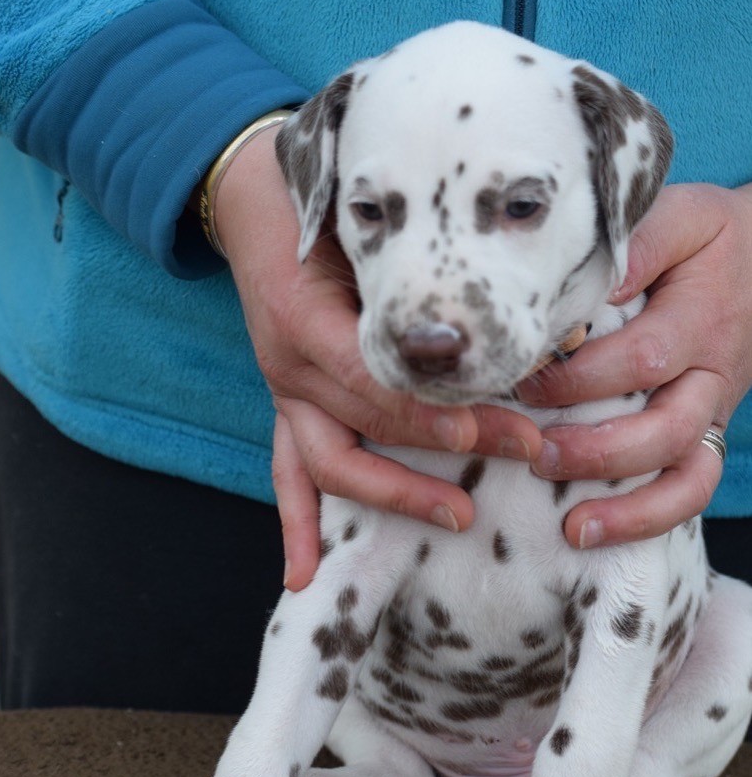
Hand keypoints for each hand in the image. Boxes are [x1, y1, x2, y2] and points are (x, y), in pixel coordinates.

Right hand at [213, 128, 541, 587]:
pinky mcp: (285, 406)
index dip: (435, 411)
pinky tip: (305, 575)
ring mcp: (284, 391)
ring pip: (331, 462)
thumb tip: (502, 304)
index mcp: (309, 316)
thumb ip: (414, 264)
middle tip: (524, 451)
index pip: (377, 379)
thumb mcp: (365, 221)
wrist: (253, 201)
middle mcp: (291, 363)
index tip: (500, 426)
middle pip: (371, 422)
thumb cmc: (323, 206)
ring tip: (457, 518)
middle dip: (447, 446)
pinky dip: (297, 524)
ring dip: (393, 496)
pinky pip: (286, 473)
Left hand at [517, 182, 751, 548]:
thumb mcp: (676, 217)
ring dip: (627, 505)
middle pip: (665, 428)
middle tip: (534, 454)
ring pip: (684, 473)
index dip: (580, 377)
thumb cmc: (704, 240)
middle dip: (597, 450)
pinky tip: (591, 534)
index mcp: (697, 319)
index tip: (523, 380)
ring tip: (570, 525)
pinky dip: (647, 520)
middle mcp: (709, 374)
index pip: (641, 357)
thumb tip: (585, 284)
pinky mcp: (704, 436)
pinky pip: (690, 490)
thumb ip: (635, 245)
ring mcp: (710, 412)